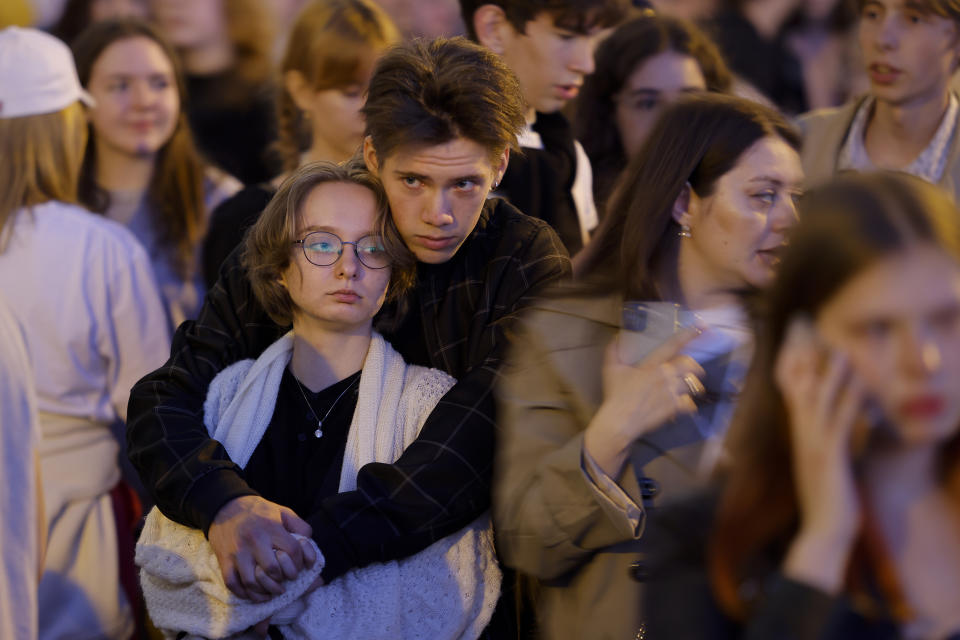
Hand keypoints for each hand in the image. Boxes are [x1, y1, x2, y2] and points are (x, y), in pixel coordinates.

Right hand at [208, 495, 316, 601]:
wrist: (226, 506)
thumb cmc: (259, 511)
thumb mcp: (283, 511)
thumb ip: (299, 526)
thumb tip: (309, 543)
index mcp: (271, 527)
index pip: (292, 550)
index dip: (300, 562)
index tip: (301, 566)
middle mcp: (254, 540)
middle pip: (272, 569)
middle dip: (283, 578)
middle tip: (286, 580)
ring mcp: (237, 552)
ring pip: (252, 581)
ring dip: (265, 591)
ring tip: (273, 591)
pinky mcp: (224, 560)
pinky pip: (233, 584)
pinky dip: (244, 593)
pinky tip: (255, 593)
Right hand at [584, 328, 705, 476]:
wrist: (620, 420)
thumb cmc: (615, 394)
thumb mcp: (611, 369)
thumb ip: (613, 350)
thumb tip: (616, 336)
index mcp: (652, 364)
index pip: (673, 345)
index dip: (688, 335)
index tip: (701, 327)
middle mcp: (665, 376)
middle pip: (690, 365)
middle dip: (696, 366)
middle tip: (696, 369)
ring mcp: (672, 392)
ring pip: (693, 384)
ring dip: (695, 385)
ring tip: (693, 387)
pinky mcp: (674, 408)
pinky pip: (690, 403)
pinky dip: (690, 404)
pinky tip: (686, 405)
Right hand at [776, 318, 863, 592]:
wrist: (823, 531)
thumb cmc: (827, 501)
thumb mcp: (826, 463)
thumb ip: (829, 440)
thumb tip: (844, 420)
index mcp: (799, 435)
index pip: (790, 392)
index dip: (791, 363)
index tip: (794, 338)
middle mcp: (801, 434)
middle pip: (798, 387)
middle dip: (802, 357)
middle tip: (805, 328)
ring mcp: (812, 444)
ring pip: (818, 400)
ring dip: (829, 373)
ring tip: (838, 347)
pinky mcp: (828, 455)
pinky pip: (839, 421)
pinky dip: (849, 400)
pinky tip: (859, 384)